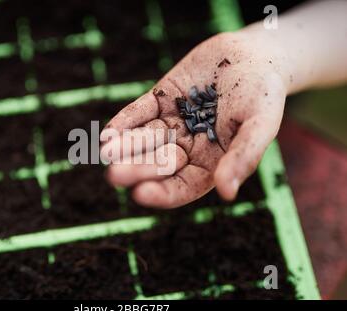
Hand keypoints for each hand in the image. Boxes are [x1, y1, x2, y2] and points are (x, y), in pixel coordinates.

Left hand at [100, 32, 288, 207]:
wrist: (254, 55)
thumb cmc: (264, 94)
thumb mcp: (261, 124)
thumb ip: (244, 156)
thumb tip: (227, 193)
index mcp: (210, 163)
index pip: (182, 185)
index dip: (162, 192)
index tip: (140, 194)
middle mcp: (187, 147)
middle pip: (158, 163)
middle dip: (137, 169)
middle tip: (115, 175)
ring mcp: (172, 123)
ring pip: (145, 139)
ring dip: (126, 146)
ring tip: (107, 151)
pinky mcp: (161, 100)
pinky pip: (140, 112)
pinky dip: (125, 121)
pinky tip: (108, 132)